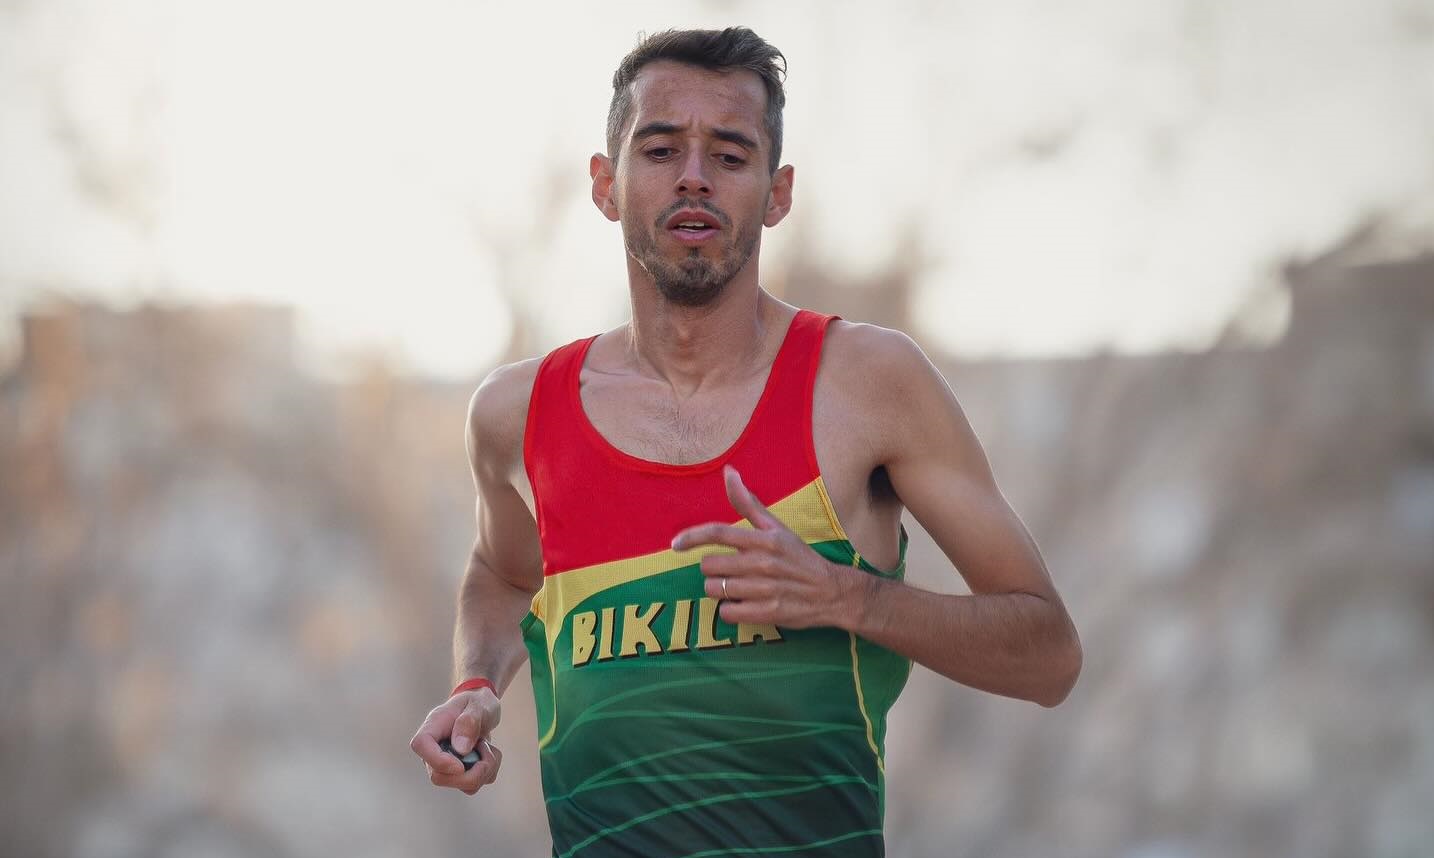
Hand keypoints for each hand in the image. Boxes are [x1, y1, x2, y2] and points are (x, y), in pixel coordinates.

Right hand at [409, 687, 503, 795]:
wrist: (482, 710)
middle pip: (438, 776)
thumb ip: (469, 723)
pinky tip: (488, 754)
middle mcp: (434, 750)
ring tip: (488, 747)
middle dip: (470, 772)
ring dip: (484, 769)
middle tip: (486, 749)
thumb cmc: (477, 704)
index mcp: (433, 727)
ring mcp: (444, 764)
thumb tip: (461, 749)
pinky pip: (474, 785)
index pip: (420, 745)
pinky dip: (489, 772)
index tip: (461, 763)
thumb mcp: (478, 706)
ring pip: (461, 785)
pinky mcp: (458, 774)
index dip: (438, 760)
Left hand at [672, 465, 861, 629]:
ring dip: (721, 591)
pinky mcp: (768, 613)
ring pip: (716, 590)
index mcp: (764, 539)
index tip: (675, 544)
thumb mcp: (777, 527)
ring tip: (739, 588)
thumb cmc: (799, 557)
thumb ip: (748, 503)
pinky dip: (731, 610)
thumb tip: (729, 472)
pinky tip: (744, 604)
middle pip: (710, 565)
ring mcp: (766, 589)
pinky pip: (728, 613)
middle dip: (714, 570)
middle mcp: (764, 562)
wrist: (832, 592)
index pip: (718, 533)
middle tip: (730, 571)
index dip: (692, 537)